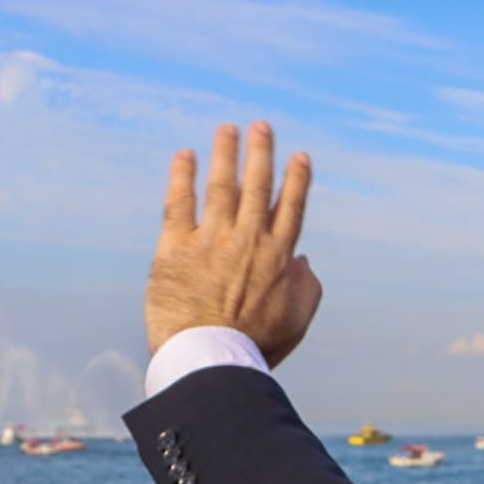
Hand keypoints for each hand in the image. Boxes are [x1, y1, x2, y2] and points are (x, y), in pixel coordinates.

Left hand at [146, 121, 321, 362]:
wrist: (211, 356)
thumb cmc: (255, 346)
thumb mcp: (296, 322)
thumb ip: (307, 288)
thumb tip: (303, 259)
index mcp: (277, 256)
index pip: (290, 207)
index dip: (296, 180)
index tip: (299, 156)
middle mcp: (248, 239)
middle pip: (257, 185)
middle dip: (261, 153)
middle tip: (261, 126)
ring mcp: (212, 239)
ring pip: (221, 185)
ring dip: (226, 153)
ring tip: (228, 129)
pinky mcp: (176, 247)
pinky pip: (179, 203)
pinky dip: (182, 177)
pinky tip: (184, 155)